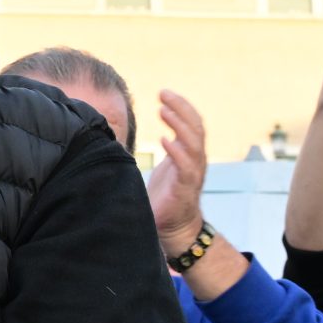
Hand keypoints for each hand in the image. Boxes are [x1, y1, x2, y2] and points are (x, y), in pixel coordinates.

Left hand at [145, 89, 209, 253]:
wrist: (175, 230)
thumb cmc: (166, 198)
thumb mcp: (163, 169)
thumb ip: (161, 151)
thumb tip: (126, 137)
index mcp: (190, 154)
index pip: (192, 123)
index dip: (182, 106)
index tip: (165, 93)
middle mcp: (195, 161)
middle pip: (196, 127)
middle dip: (181, 107)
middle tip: (164, 93)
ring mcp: (193, 175)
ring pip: (193, 143)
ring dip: (179, 124)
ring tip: (163, 110)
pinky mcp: (185, 190)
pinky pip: (186, 167)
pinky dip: (177, 152)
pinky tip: (165, 140)